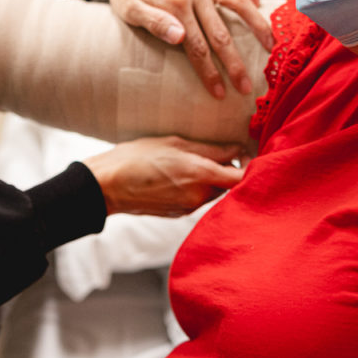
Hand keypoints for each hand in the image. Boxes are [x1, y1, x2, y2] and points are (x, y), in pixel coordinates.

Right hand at [83, 135, 244, 217]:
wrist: (107, 186)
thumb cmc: (136, 158)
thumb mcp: (174, 143)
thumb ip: (210, 149)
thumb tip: (236, 150)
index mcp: (200, 175)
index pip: (242, 177)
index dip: (250, 166)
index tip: (245, 154)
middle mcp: (198, 196)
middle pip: (229, 186)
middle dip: (228, 171)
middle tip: (218, 153)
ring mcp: (188, 208)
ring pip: (213, 193)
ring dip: (211, 180)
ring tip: (193, 163)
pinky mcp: (178, 214)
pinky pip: (197, 200)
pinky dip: (196, 189)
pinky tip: (178, 176)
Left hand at [98, 0, 273, 99]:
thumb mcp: (130, 10)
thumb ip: (155, 23)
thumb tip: (180, 38)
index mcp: (176, 4)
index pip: (197, 46)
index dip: (209, 72)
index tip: (219, 93)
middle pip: (221, 33)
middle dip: (234, 63)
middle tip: (246, 87)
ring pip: (240, 4)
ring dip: (258, 25)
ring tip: (271, 46)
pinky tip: (258, 2)